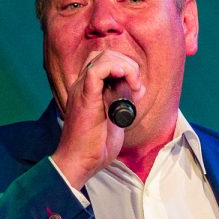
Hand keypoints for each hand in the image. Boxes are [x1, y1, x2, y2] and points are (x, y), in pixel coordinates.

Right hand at [51, 49, 144, 185]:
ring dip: (125, 66)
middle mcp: (82, 85)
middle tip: (137, 87)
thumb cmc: (95, 148)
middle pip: (105, 55)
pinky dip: (116, 68)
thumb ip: (122, 103)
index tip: (138, 89)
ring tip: (134, 86)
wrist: (80, 163)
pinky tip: (126, 81)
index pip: (105, 61)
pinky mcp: (84, 96)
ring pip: (102, 57)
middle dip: (128, 65)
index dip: (126, 68)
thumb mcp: (115, 121)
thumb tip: (136, 90)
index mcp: (88, 89)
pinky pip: (97, 69)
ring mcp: (81, 89)